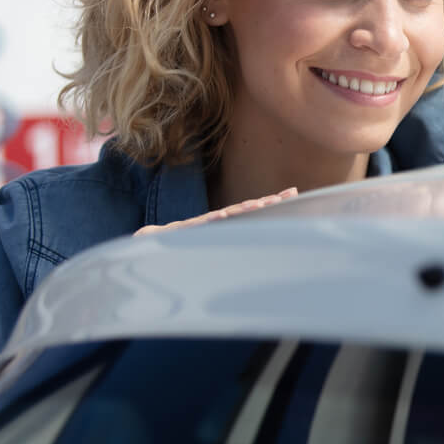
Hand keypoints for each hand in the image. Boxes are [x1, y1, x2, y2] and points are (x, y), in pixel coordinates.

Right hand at [135, 187, 297, 235]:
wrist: (149, 245)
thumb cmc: (185, 247)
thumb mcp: (214, 244)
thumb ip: (232, 241)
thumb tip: (259, 249)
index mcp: (225, 224)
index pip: (254, 210)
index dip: (272, 201)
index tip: (293, 193)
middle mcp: (216, 220)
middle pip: (245, 208)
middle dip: (266, 202)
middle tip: (285, 197)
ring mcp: (202, 224)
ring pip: (226, 215)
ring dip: (244, 208)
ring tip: (261, 204)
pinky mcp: (187, 231)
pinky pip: (201, 225)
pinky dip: (213, 220)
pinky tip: (223, 215)